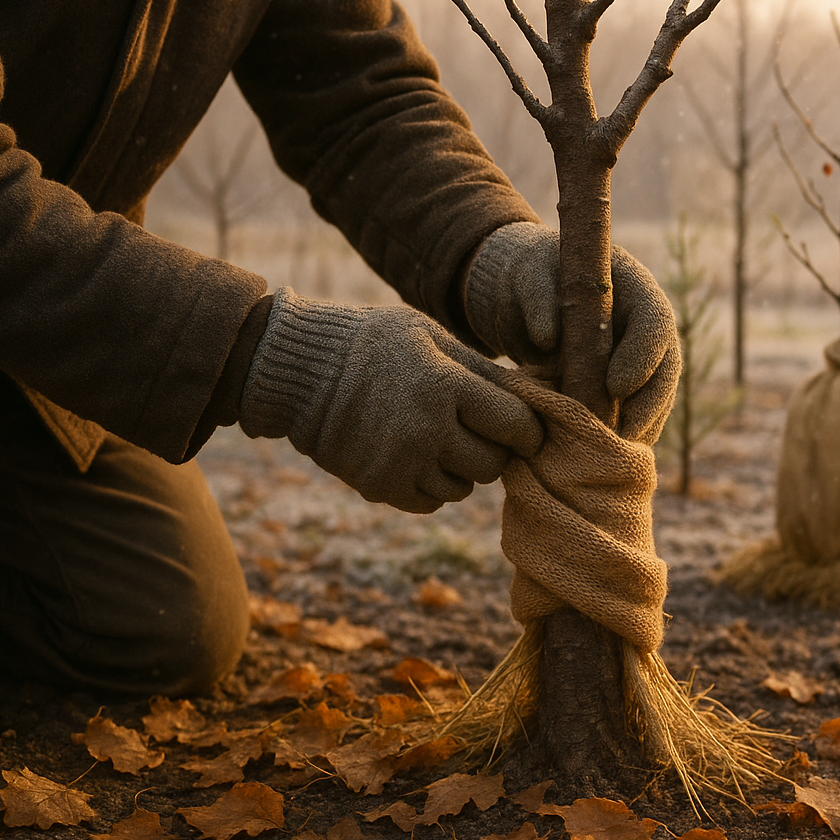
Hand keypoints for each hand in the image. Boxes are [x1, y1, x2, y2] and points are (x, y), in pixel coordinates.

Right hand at [238, 288, 542, 512]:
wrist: (297, 369)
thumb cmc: (375, 344)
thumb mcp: (431, 337)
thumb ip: (485, 370)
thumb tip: (542, 395)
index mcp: (443, 383)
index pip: (515, 425)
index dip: (527, 430)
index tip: (523, 429)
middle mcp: (425, 428)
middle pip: (492, 464)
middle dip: (493, 450)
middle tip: (475, 432)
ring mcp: (399, 462)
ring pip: (463, 488)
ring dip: (460, 469)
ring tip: (436, 438)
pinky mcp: (378, 486)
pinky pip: (431, 501)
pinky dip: (431, 485)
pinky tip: (415, 456)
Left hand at [463, 222, 679, 445]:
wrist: (534, 296)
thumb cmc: (536, 277)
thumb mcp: (531, 275)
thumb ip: (538, 296)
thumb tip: (546, 337)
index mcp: (637, 292)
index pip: (655, 326)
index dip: (641, 359)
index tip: (616, 387)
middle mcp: (649, 331)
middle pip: (666, 371)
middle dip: (648, 407)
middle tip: (622, 436)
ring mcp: (644, 362)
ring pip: (656, 400)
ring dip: (639, 430)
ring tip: (614, 457)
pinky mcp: (630, 388)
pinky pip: (637, 416)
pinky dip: (624, 437)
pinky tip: (605, 458)